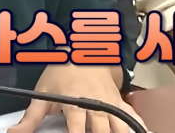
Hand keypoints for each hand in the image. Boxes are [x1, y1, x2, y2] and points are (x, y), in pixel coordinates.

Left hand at [8, 64, 145, 132]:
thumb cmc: (61, 73)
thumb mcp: (42, 93)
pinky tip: (144, 132)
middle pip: (101, 130)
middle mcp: (95, 105)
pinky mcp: (119, 101)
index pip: (77, 129)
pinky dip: (137, 124)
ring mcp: (110, 103)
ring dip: (119, 132)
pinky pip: (132, 115)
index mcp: (75, 104)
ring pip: (119, 124)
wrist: (83, 50)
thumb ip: (30, 118)